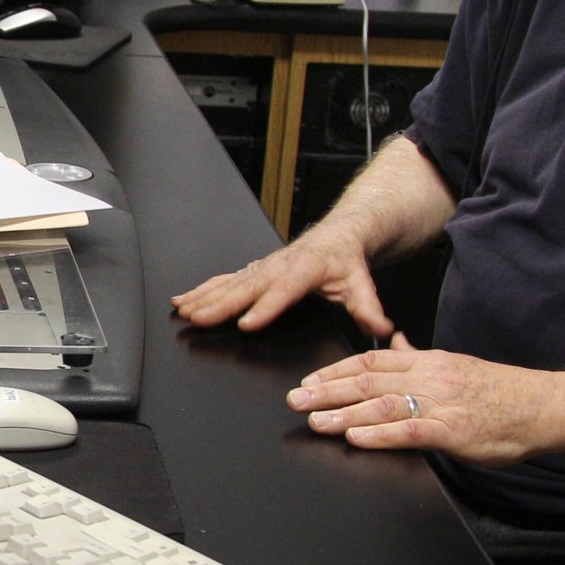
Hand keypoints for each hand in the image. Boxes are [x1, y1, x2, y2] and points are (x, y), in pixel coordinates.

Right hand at [171, 222, 394, 338]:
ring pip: (228, 283)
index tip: (246, 324)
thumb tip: (382, 330)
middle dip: (219, 304)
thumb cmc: (347, 261)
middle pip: (245, 287)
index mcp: (305, 269)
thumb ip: (369, 310)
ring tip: (183, 310)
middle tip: (198, 318)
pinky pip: (223, 280)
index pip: (282, 290)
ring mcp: (262, 267)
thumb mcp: (362, 284)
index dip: (264, 308)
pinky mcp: (253, 271)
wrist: (340, 234)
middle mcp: (278, 266)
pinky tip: (182, 300)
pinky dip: (201, 289)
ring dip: (203, 297)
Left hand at [286, 333, 564, 466]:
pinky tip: (356, 437)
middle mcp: (430, 377)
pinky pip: (409, 430)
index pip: (372, 359)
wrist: (545, 407)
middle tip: (295, 400)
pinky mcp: (454, 431)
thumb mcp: (456, 365)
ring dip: (343, 413)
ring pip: (382, 404)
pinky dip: (379, 433)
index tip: (308, 380)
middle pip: (368, 380)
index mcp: (429, 361)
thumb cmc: (501, 392)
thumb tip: (394, 342)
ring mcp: (442, 403)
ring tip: (315, 420)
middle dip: (327, 391)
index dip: (335, 370)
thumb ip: (421, 358)